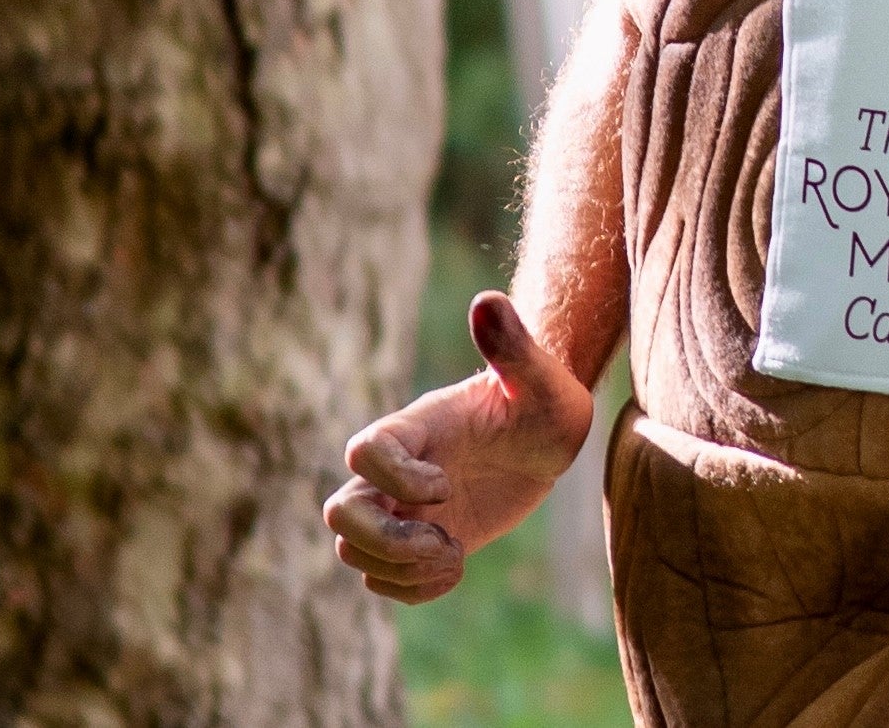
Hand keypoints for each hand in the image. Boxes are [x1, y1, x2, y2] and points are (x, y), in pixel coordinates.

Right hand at [324, 290, 596, 602]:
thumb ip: (512, 344)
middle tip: (444, 539)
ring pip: (354, 554)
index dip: (397, 479)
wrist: (548, 435)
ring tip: (453, 555)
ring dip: (399, 570)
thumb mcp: (539, 377)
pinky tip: (455, 568)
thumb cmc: (546, 398)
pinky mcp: (416, 541)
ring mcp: (402, 508)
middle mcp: (398, 469)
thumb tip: (486, 299)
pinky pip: (382, 580)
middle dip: (385, 541)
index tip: (448, 487)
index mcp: (418, 426)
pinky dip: (410, 589)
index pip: (364, 451)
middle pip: (340, 515)